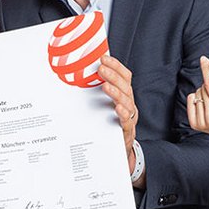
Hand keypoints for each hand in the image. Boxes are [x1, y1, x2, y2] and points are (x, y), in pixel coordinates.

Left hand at [97, 56, 138, 175]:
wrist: (116, 151)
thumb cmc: (108, 123)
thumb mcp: (103, 105)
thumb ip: (96, 91)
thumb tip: (79, 73)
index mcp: (124, 95)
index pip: (124, 76)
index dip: (116, 66)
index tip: (104, 58)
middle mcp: (129, 104)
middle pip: (125, 87)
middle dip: (113, 76)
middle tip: (101, 69)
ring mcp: (129, 117)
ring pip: (127, 102)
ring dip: (116, 93)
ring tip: (105, 86)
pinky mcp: (127, 131)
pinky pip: (127, 121)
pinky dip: (123, 114)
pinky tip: (117, 109)